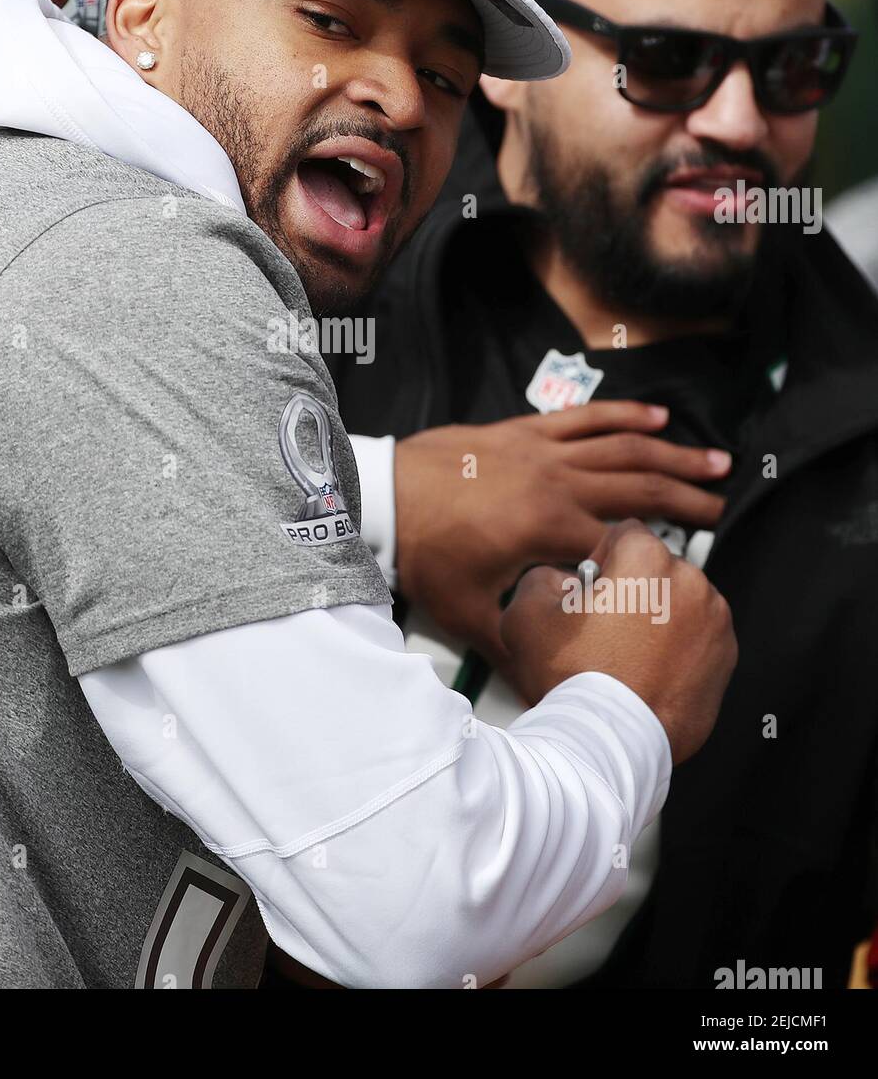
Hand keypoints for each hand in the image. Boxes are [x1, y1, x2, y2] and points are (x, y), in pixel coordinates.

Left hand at [393, 402, 728, 662]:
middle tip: (724, 507)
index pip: (622, 545)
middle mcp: (557, 483)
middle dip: (686, 500)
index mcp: (550, 529)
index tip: (686, 573)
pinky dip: (624, 414)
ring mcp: (543, 451)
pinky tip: (657, 416)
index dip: (657, 561)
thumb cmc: (422, 553)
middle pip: (639, 490)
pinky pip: (585, 417)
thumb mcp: (466, 611)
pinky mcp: (525, 430)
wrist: (381, 493)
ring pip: (624, 448)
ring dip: (672, 455)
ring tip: (716, 461)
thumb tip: (540, 689)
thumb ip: (510, 648)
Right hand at [499, 520, 736, 764]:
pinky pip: (698, 639)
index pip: (624, 534)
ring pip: (679, 603)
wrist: (608, 742)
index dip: (600, 561)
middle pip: (655, 569)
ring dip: (657, 619)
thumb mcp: (526, 613)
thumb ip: (541, 577)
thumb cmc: (573, 679)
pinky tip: (647, 674)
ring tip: (625, 657)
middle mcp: (690, 582)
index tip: (591, 591)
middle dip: (632, 591)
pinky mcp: (726, 659)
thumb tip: (558, 581)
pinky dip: (678, 650)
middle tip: (603, 630)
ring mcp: (715, 622)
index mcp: (646, 558)